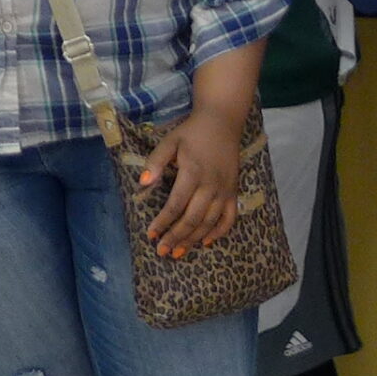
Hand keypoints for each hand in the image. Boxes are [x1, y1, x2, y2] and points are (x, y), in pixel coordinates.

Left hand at [137, 99, 247, 254]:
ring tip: (178, 253)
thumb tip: (142, 183)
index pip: (176, 204)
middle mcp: (210, 185)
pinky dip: (218, 232)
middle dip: (176, 237)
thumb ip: (155, 162)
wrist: (222, 123)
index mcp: (193, 173)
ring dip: (193, 239)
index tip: (151, 234)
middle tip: (162, 251)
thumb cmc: (191, 133)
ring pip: (209, 222)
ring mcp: (224, 190)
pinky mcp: (234, 192)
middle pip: (192, 219)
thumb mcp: (169, 142)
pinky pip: (229, 218)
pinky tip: (206, 242)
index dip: (163, 222)